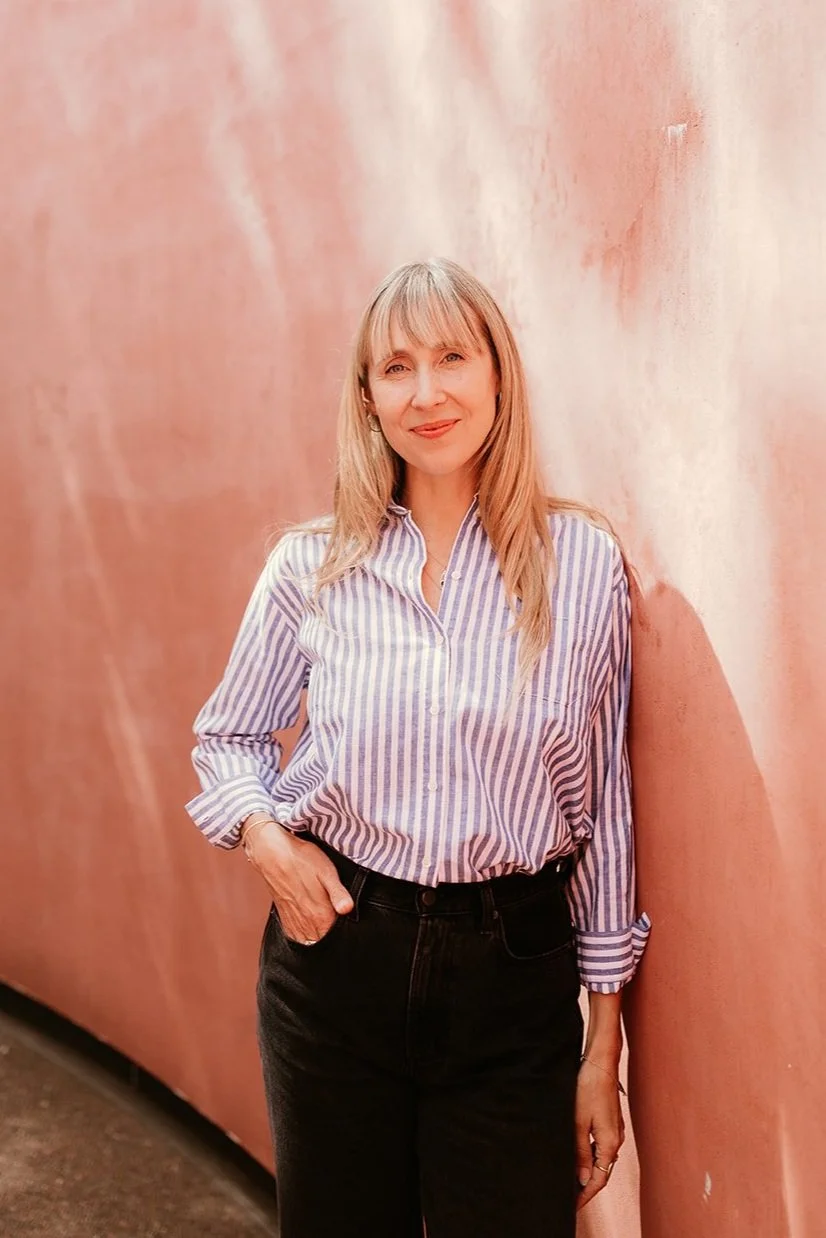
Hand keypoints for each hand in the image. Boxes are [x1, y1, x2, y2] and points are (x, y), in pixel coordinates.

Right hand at [245, 823, 353, 942]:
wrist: (272, 854)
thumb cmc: (301, 859)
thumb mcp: (327, 872)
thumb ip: (338, 893)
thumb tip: (348, 909)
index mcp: (320, 914)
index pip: (337, 937)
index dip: (346, 934)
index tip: (349, 926)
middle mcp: (306, 923)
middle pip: (324, 943)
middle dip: (333, 939)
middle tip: (339, 926)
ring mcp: (294, 922)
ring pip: (310, 943)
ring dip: (319, 940)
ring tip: (326, 927)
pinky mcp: (285, 919)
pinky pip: (297, 938)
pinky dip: (305, 938)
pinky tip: (311, 927)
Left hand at [575, 1058, 624, 1210]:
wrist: (600, 1063)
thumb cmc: (589, 1088)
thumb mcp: (579, 1122)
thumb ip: (581, 1152)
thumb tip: (584, 1178)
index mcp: (610, 1143)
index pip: (599, 1179)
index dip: (586, 1195)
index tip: (574, 1205)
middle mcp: (616, 1140)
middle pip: (603, 1171)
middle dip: (587, 1186)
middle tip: (571, 1197)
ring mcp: (615, 1131)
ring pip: (602, 1159)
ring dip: (589, 1171)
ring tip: (572, 1180)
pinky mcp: (611, 1122)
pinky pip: (602, 1146)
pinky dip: (592, 1156)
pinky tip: (580, 1155)